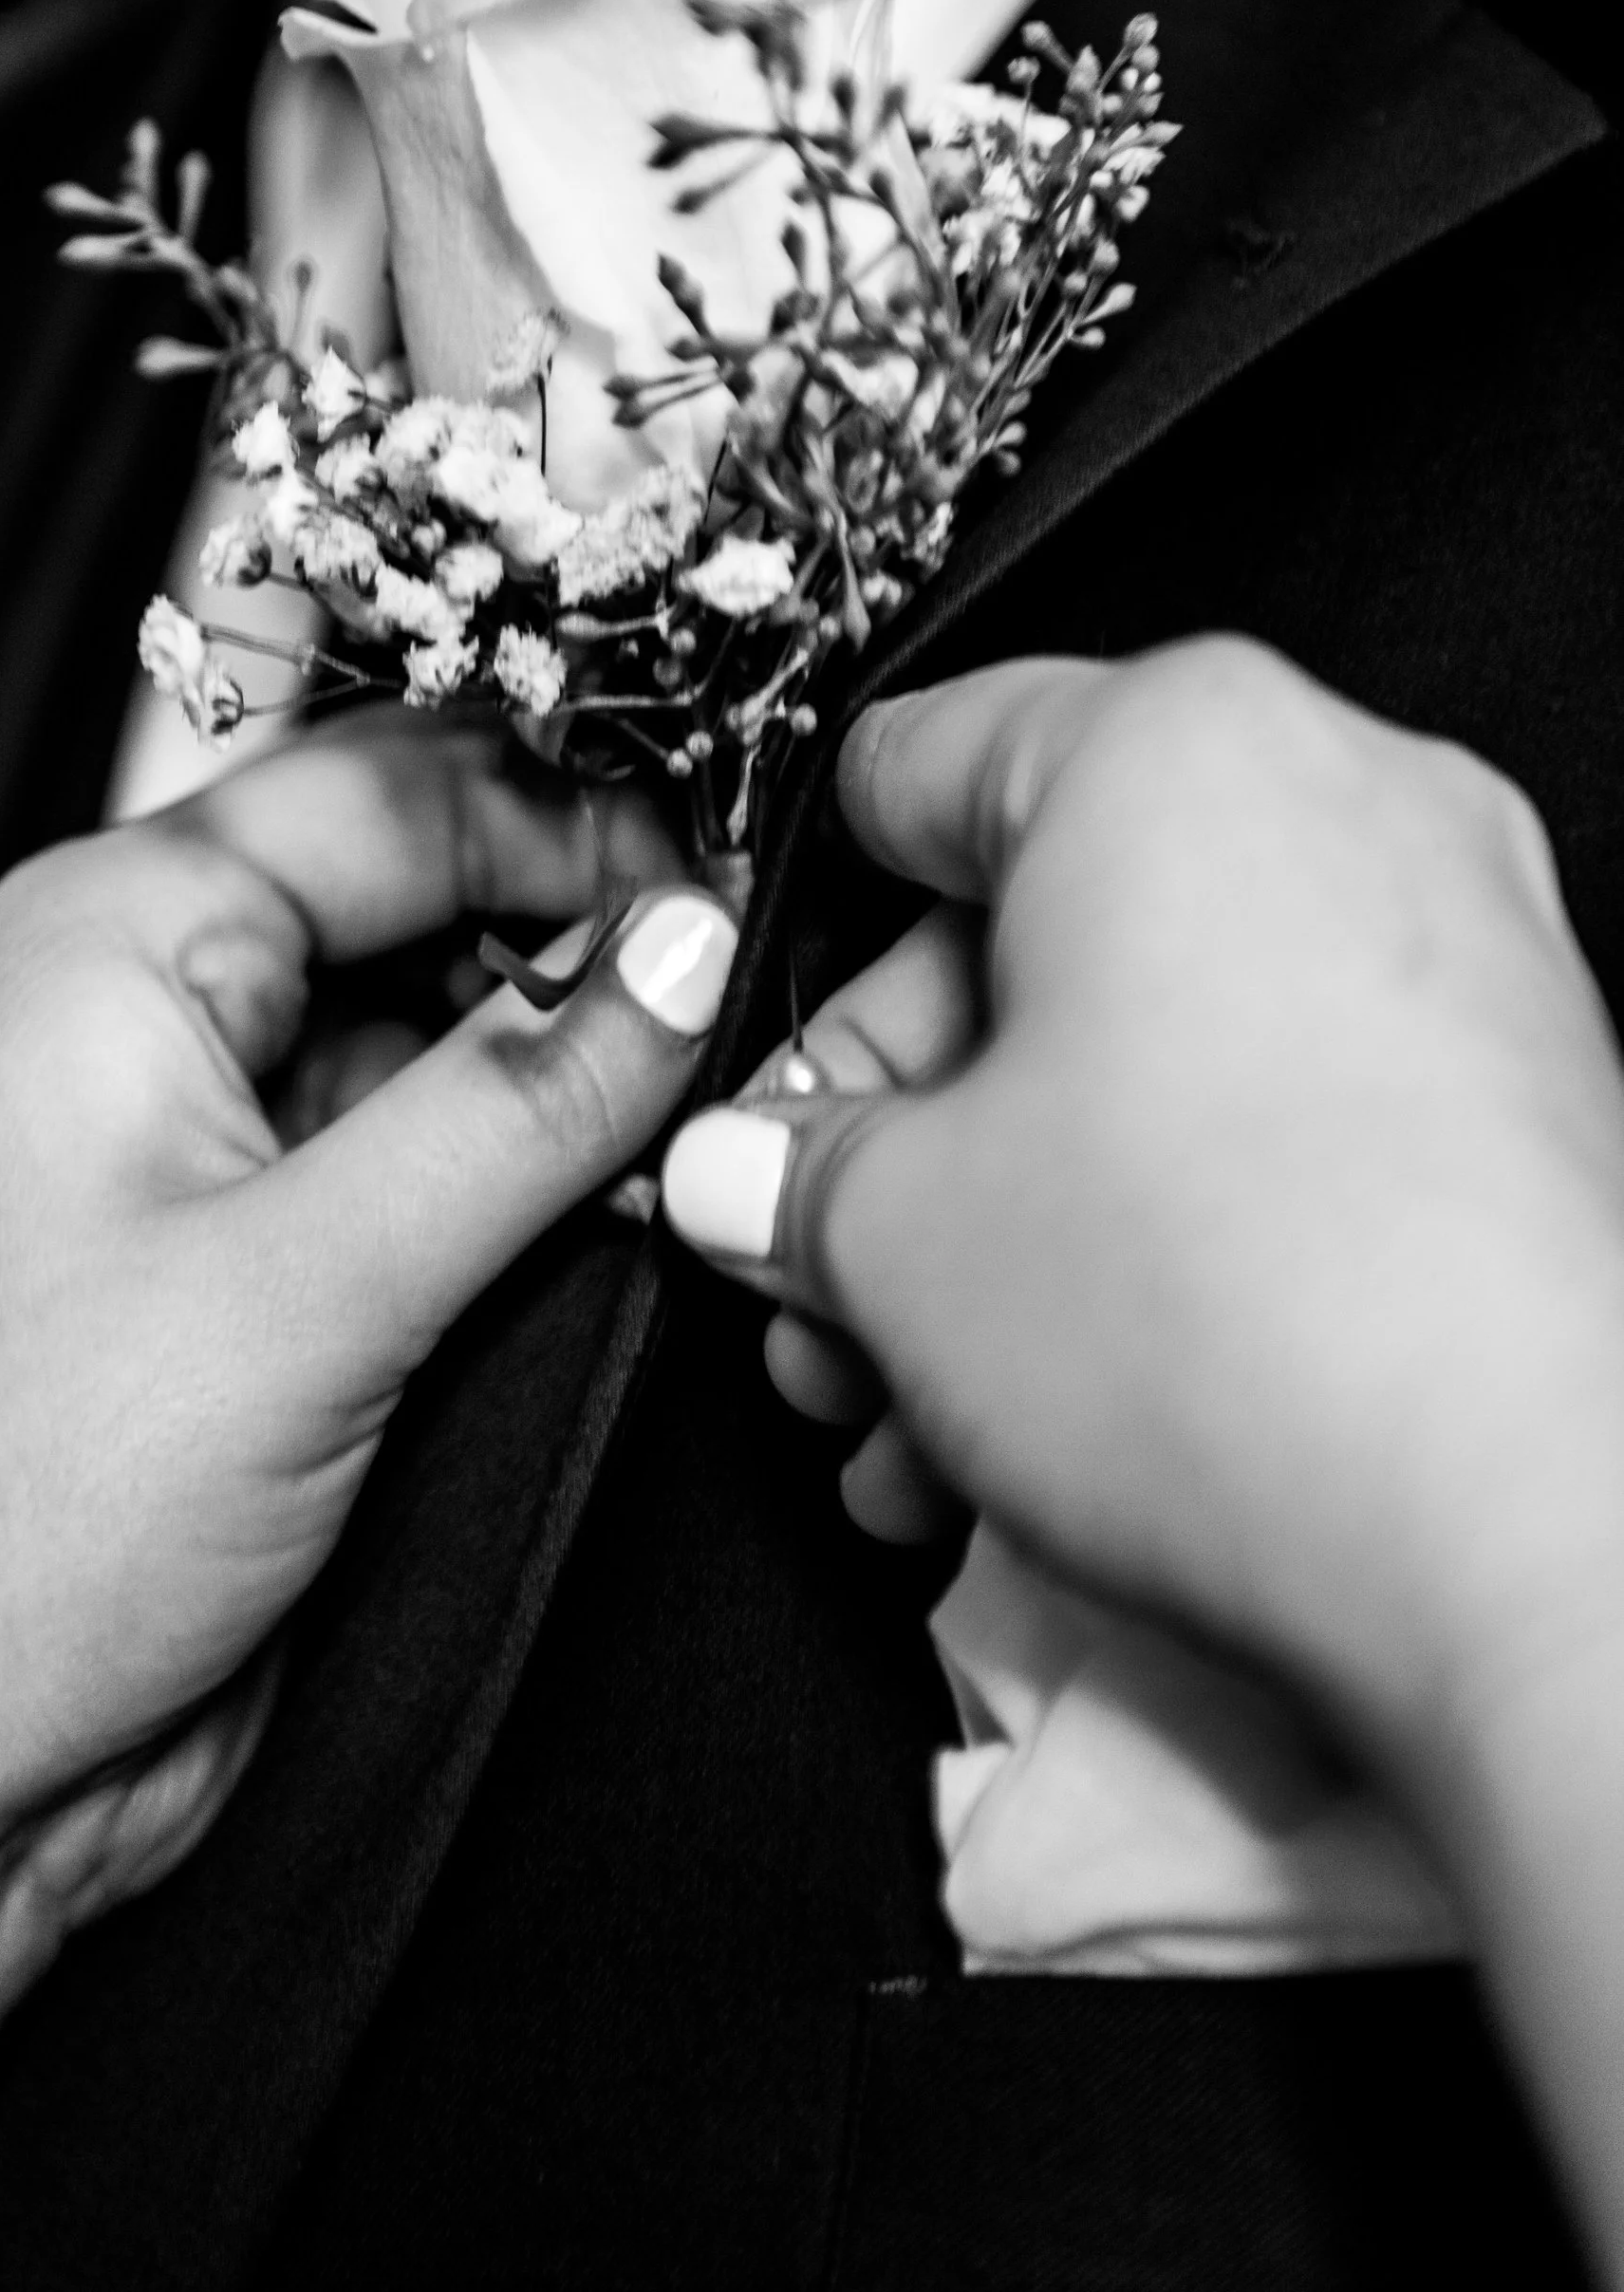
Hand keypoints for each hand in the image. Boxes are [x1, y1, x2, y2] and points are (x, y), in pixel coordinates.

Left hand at [0, 714, 733, 2291]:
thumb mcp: (308, 1292)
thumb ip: (519, 1106)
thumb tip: (679, 951)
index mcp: (109, 938)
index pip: (398, 790)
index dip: (579, 825)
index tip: (734, 892)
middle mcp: (144, 1013)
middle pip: (423, 899)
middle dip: (582, 951)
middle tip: (736, 1019)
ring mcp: (198, 1146)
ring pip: (435, 1038)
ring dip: (562, 1082)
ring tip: (686, 1134)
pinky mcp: (253, 1273)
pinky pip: (419, 1168)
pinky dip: (520, 1189)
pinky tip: (607, 1227)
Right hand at [660, 640, 1623, 1775]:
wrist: (1533, 1545)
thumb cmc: (1244, 1335)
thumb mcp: (893, 1235)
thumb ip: (787, 1175)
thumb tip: (757, 1179)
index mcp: (1179, 746)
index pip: (915, 774)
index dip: (807, 951)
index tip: (769, 1076)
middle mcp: (1349, 801)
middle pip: (1041, 939)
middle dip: (902, 1139)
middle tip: (820, 1269)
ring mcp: (1463, 950)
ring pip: (1156, 1059)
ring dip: (1011, 1225)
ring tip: (921, 1396)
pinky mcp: (1527, 1100)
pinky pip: (1284, 1131)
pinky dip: (1163, 1240)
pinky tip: (1065, 1403)